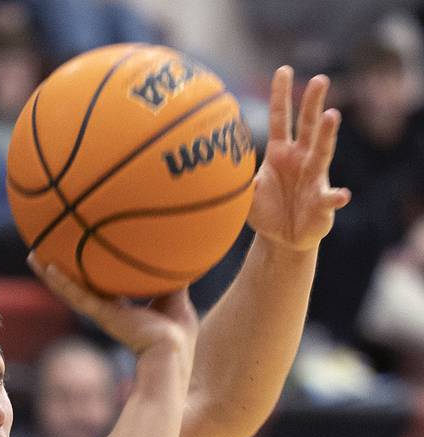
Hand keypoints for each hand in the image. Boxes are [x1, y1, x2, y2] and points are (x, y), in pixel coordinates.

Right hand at [28, 254, 197, 361]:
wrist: (173, 352)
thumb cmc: (177, 334)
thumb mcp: (176, 298)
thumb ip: (171, 278)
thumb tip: (179, 253)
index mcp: (123, 309)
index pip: (101, 289)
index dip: (88, 275)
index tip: (78, 260)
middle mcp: (108, 310)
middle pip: (78, 287)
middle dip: (61, 273)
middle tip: (43, 255)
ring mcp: (103, 313)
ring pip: (71, 290)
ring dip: (51, 275)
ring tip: (33, 256)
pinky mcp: (103, 315)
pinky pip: (78, 295)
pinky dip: (62, 283)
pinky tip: (47, 268)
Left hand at [247, 67, 350, 251]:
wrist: (282, 239)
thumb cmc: (266, 211)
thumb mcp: (247, 195)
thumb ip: (239, 181)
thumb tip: (224, 171)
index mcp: (280, 153)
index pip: (281, 118)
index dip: (280, 96)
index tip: (283, 70)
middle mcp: (301, 159)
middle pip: (307, 126)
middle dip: (312, 103)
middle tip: (319, 79)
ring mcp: (315, 178)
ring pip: (322, 152)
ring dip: (326, 134)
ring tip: (331, 116)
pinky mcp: (322, 203)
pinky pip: (329, 199)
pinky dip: (335, 197)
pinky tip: (341, 195)